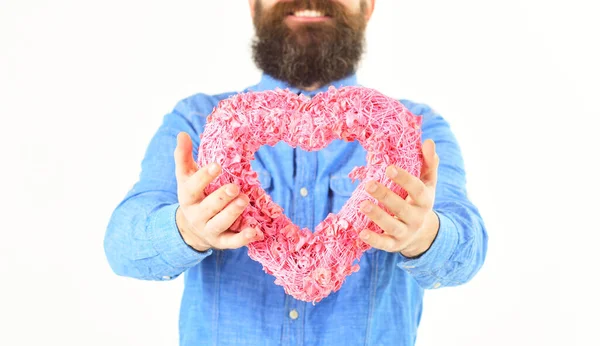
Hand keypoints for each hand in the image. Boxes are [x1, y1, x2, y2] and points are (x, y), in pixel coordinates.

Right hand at [173, 132, 263, 251]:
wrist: (191, 229)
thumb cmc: (194, 195)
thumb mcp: (186, 177)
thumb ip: (183, 156)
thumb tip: (182, 134)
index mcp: (188, 197)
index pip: (194, 186)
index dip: (204, 176)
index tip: (217, 165)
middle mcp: (197, 215)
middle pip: (208, 207)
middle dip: (221, 197)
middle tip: (235, 187)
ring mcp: (209, 229)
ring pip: (221, 223)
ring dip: (233, 213)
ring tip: (244, 200)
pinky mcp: (222, 242)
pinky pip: (232, 241)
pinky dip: (243, 238)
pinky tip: (256, 232)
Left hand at [359, 139, 439, 257]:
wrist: (422, 234)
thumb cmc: (419, 201)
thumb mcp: (427, 183)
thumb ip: (428, 163)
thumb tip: (428, 141)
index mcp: (425, 200)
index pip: (417, 189)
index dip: (404, 178)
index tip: (389, 167)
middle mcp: (417, 217)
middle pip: (401, 208)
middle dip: (385, 196)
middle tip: (369, 183)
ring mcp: (406, 232)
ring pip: (392, 225)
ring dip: (377, 216)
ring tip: (362, 204)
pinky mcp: (394, 244)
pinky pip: (384, 244)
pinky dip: (373, 240)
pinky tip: (361, 232)